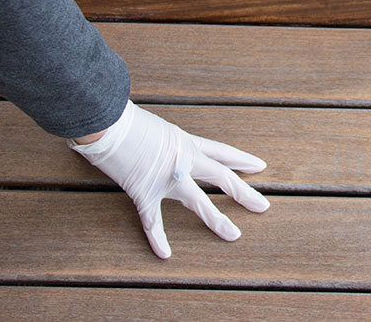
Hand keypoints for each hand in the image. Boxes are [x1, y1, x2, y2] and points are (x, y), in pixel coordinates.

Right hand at [69, 100, 268, 257]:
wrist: (108, 121)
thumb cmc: (125, 117)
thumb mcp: (155, 126)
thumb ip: (164, 141)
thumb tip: (160, 146)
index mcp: (186, 141)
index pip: (221, 152)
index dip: (241, 159)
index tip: (259, 166)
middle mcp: (183, 160)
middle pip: (222, 177)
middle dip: (244, 193)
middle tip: (263, 205)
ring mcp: (167, 179)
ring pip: (200, 202)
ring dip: (217, 220)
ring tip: (234, 234)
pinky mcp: (145, 192)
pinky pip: (153, 221)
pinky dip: (157, 238)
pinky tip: (165, 253)